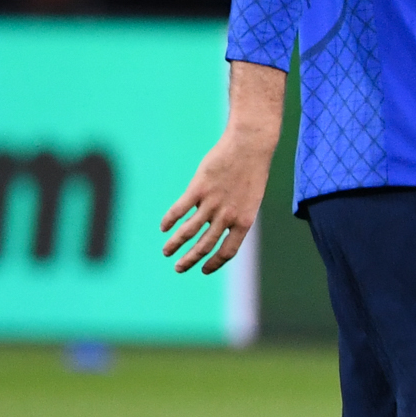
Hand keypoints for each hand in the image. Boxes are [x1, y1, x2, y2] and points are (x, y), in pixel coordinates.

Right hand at [160, 130, 271, 273]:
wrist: (250, 146)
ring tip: (166, 252)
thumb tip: (214, 227)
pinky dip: (170, 220)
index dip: (214, 263)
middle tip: (178, 268)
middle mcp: (228, 216)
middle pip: (205, 246)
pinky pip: (180, 209)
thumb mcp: (249, 198)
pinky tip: (163, 227)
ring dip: (175, 244)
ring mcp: (212, 202)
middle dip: (190, 260)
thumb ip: (234, 215)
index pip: (228, 251)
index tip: (203, 270)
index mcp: (244, 221)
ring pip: (188, 231)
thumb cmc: (251, 171)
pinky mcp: (198, 188)